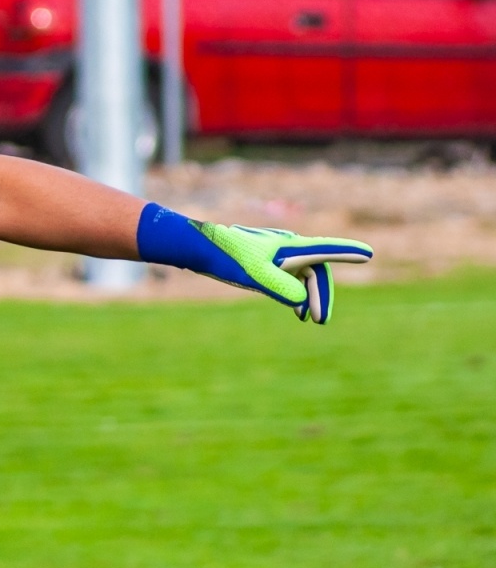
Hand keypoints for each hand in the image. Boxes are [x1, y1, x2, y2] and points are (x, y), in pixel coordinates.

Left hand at [136, 203, 372, 323]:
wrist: (200, 249)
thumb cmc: (228, 258)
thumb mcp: (255, 276)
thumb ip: (280, 286)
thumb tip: (302, 299)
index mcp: (290, 246)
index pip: (325, 249)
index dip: (347, 252)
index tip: (368, 254)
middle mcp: (288, 246)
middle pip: (316, 270)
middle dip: (322, 295)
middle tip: (320, 321)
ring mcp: (278, 253)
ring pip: (305, 275)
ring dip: (311, 296)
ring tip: (312, 319)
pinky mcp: (267, 261)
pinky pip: (292, 277)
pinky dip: (298, 293)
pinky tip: (298, 310)